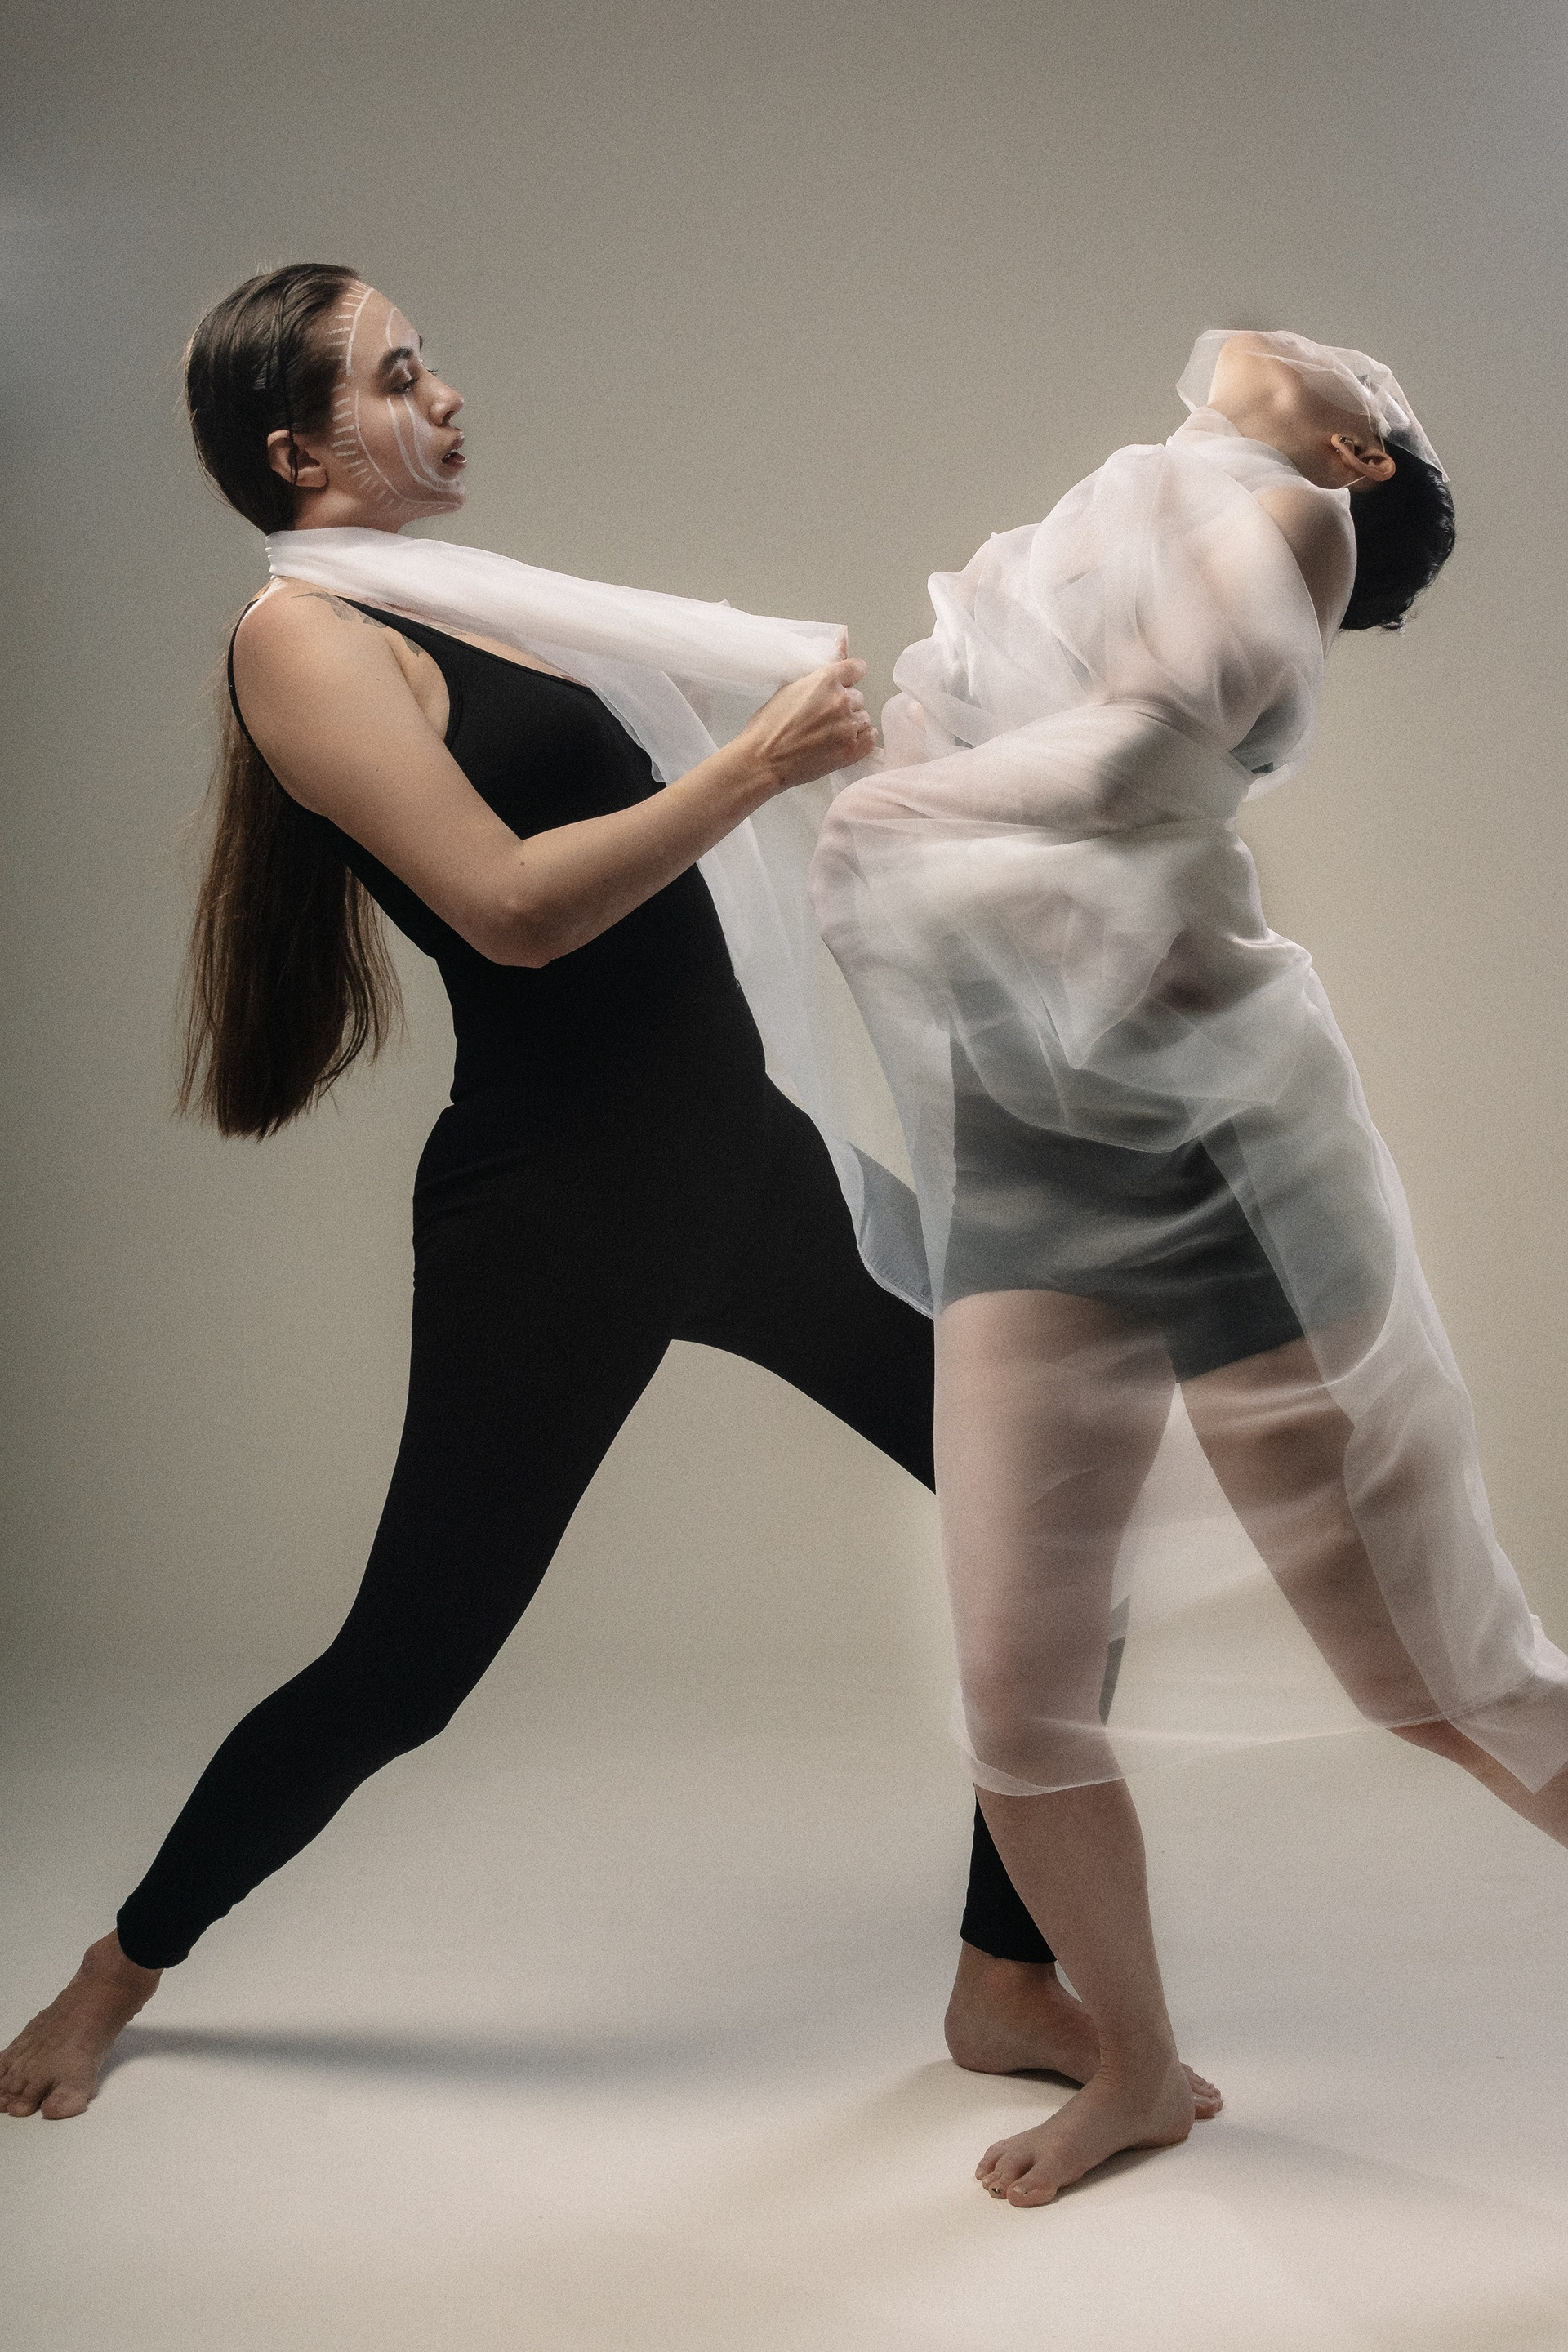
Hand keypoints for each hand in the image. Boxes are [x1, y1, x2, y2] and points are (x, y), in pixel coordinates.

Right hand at [738, 659, 875, 796]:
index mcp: (826, 680)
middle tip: (822, 716)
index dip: (850, 675)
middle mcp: (841, 701)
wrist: (762, 760)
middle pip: (858, 697)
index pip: (857, 667)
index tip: (845, 682)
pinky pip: (870, 739)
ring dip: (851, 723)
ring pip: (863, 718)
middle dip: (844, 704)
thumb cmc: (769, 726)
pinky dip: (859, 739)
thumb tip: (841, 644)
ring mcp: (848, 727)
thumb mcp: (790, 688)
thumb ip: (819, 672)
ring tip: (827, 733)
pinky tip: (842, 742)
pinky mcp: (851, 751)